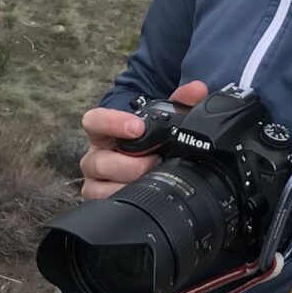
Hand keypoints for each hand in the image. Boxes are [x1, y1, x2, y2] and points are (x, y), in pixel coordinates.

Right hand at [78, 78, 207, 202]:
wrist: (149, 159)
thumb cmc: (149, 140)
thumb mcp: (163, 119)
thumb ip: (180, 101)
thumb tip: (197, 89)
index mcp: (105, 130)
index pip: (94, 121)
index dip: (112, 123)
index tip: (137, 128)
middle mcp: (97, 154)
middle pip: (98, 161)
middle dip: (130, 164)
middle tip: (155, 160)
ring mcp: (96, 178)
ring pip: (99, 185)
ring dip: (128, 183)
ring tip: (151, 178)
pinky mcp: (99, 197)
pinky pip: (102, 202)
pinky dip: (123, 199)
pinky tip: (142, 195)